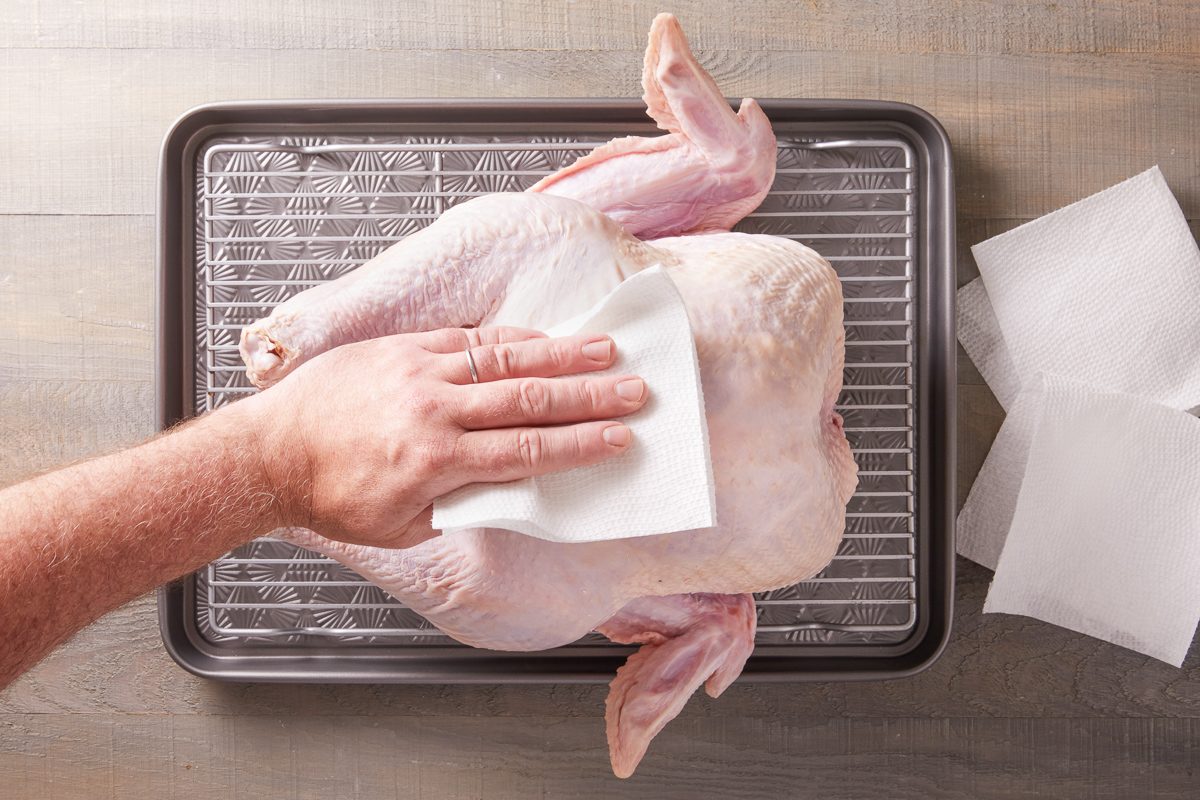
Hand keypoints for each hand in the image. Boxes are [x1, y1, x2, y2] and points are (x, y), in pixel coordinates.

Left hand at [245, 326, 647, 547]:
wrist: (271, 454)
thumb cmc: (333, 498)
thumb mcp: (403, 526)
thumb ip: (460, 504)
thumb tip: (510, 486)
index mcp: (435, 461)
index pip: (527, 450)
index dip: (581, 445)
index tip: (620, 438)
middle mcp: (433, 410)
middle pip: (529, 398)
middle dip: (590, 394)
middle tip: (635, 387)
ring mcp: (418, 372)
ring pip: (505, 360)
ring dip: (561, 354)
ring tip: (607, 348)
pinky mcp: (404, 349)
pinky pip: (468, 339)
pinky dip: (511, 339)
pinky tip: (544, 337)